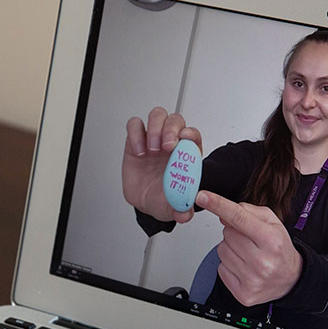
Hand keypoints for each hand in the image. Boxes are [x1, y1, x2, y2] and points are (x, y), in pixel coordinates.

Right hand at [122, 107, 202, 222]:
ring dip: (155, 128)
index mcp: (186, 154)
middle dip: (171, 129)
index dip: (189, 134)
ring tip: (151, 149)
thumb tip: (185, 213)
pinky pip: (135, 125)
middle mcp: (171, 143)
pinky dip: (136, 134)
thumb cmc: (164, 198)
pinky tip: (138, 150)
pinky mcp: (135, 140)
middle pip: (176, 120)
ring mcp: (153, 139)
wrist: (146, 203)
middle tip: (166, 146)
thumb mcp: (175, 208)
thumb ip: (182, 210)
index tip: (184, 142)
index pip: (192, 134)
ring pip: (157, 115)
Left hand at [197, 190, 302, 306]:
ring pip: (221, 251)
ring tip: (248, 254)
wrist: (291, 279)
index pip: (239, 218)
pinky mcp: (243, 293)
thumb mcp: (273, 222)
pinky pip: (221, 269)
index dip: (218, 205)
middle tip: (249, 241)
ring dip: (231, 249)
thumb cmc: (279, 249)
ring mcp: (252, 279)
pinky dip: (229, 265)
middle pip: (227, 234)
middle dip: (234, 233)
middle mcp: (262, 261)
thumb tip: (223, 214)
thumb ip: (248, 211)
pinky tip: (244, 267)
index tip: (203, 196)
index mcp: (271, 240)